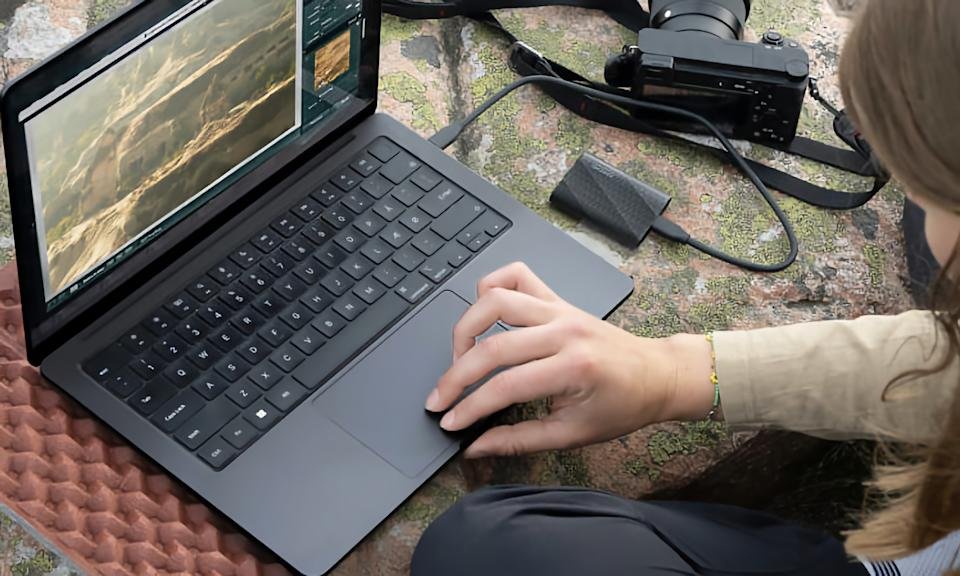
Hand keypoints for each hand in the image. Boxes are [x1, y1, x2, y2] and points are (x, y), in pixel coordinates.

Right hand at [424, 262, 714, 457]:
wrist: (657, 374)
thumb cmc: (622, 406)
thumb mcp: (572, 434)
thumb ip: (518, 440)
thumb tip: (475, 445)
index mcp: (572, 369)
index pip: (503, 387)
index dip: (469, 407)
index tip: (448, 421)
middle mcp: (564, 331)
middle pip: (492, 346)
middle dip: (456, 376)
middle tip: (439, 398)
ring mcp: (560, 309)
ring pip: (495, 300)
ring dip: (466, 327)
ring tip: (458, 356)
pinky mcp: (557, 299)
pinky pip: (516, 276)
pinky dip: (491, 287)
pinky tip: (482, 312)